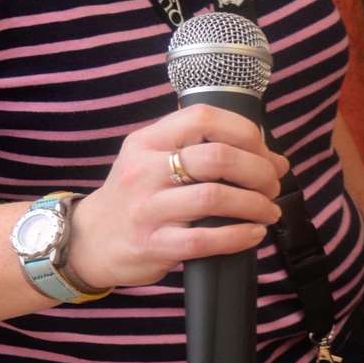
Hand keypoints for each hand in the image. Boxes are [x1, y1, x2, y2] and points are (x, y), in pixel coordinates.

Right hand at [66, 104, 288, 289]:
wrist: (89, 241)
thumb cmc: (136, 196)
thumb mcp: (155, 160)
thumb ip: (206, 151)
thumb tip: (274, 160)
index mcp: (148, 140)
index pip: (203, 117)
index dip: (245, 131)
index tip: (264, 150)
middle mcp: (144, 169)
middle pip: (216, 158)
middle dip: (257, 171)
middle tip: (273, 184)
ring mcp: (146, 208)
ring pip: (213, 197)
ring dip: (254, 204)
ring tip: (269, 210)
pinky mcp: (151, 244)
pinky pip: (203, 240)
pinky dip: (238, 236)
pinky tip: (253, 233)